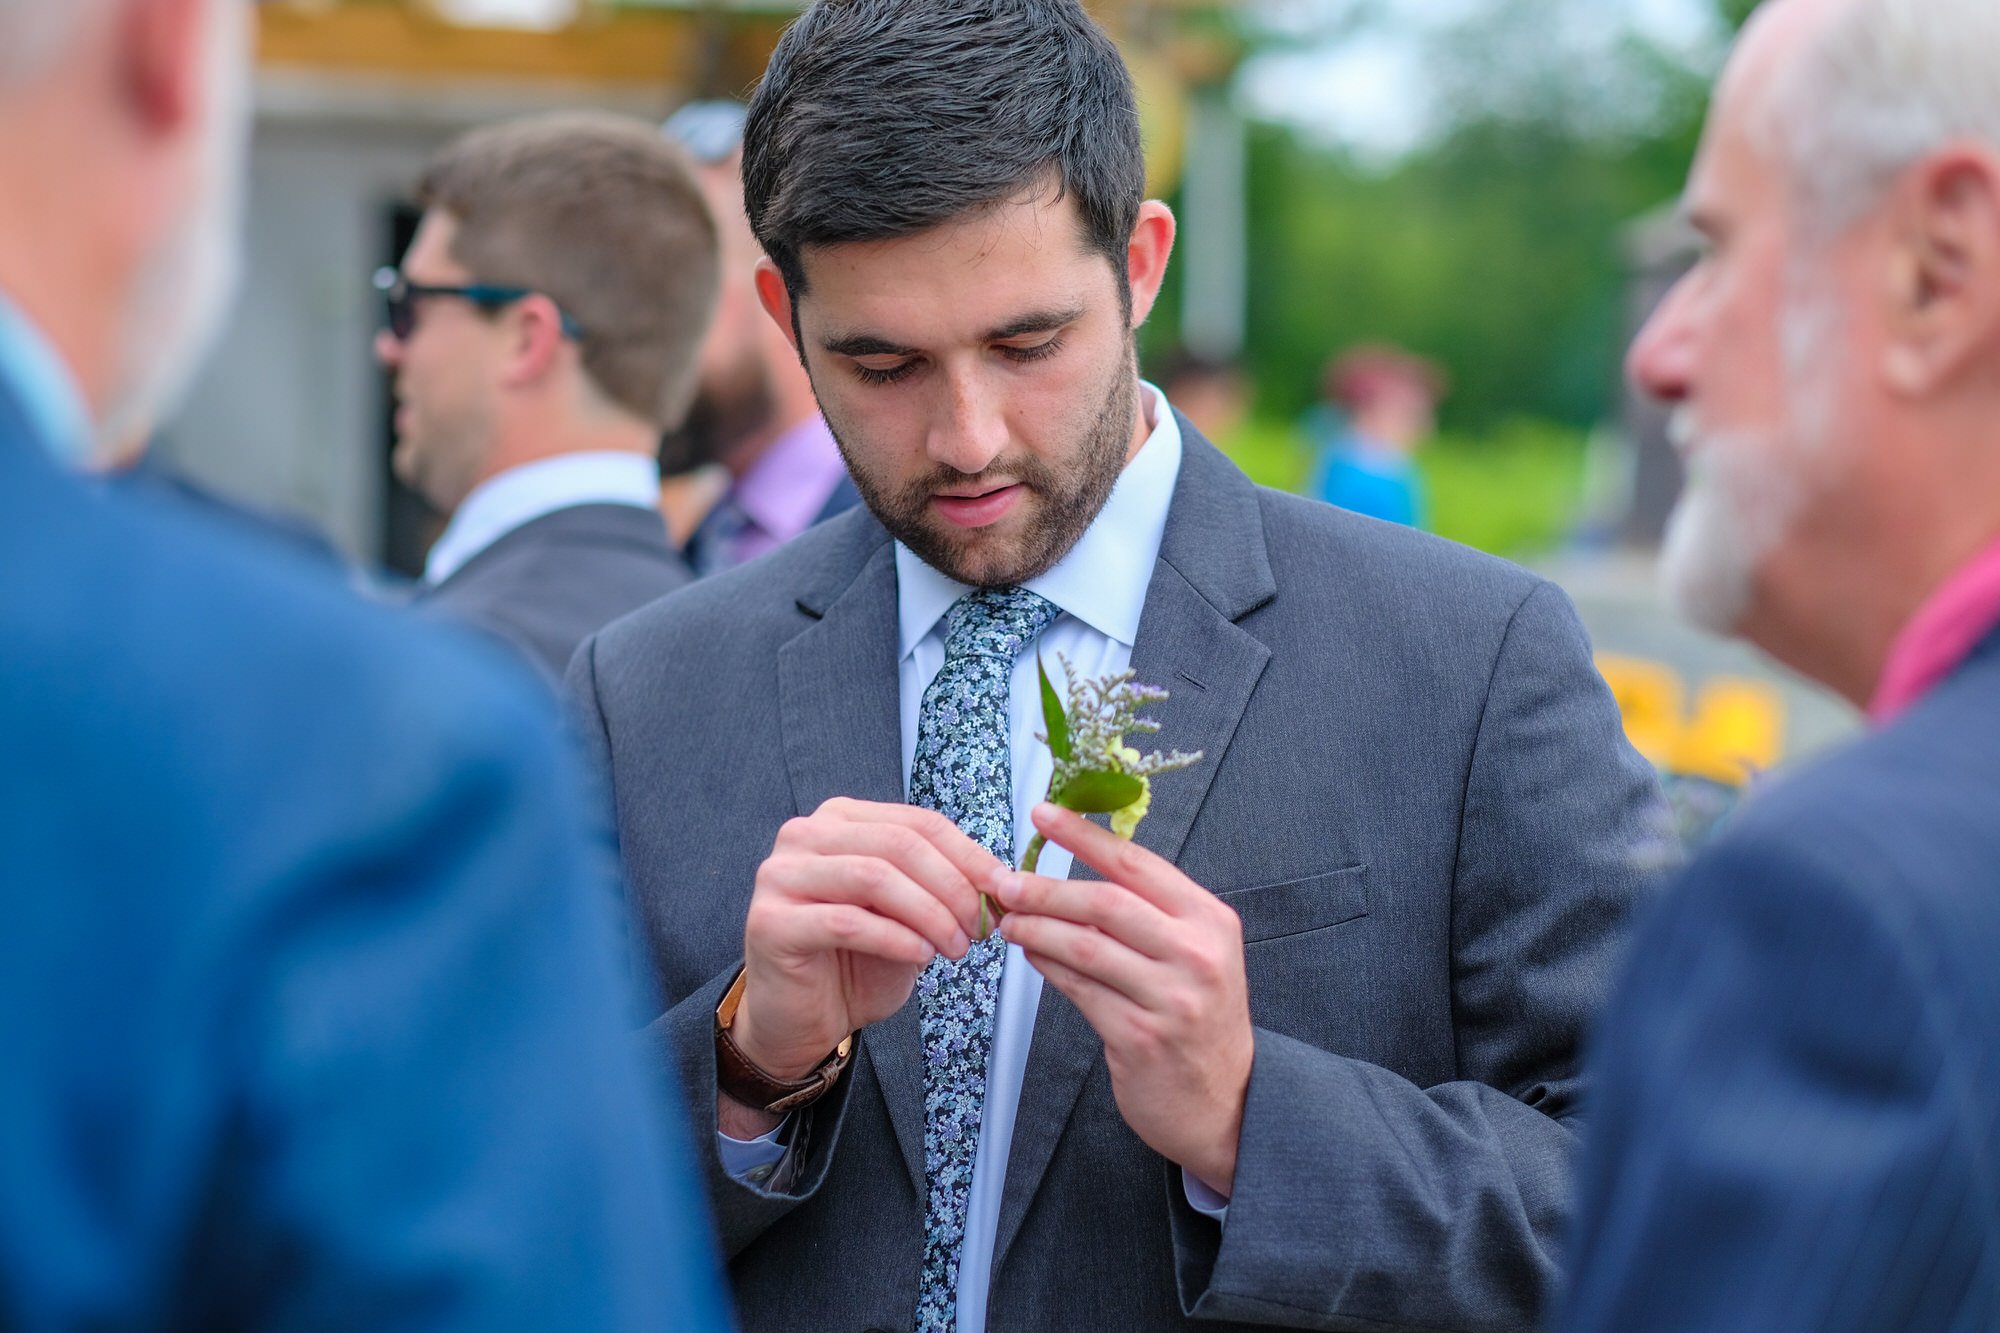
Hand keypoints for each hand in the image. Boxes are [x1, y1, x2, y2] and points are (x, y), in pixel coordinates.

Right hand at [724, 799, 997, 1132]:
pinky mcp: (770, 922)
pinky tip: (921, 956)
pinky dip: (895, 938)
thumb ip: (941, 889)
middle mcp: (805, 836)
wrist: (803, 1020)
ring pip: (873, 876)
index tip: (1004, 890)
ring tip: (956, 947)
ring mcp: (780, 876)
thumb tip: (1000, 881)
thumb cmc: (856, 963)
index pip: (918, 822)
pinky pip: (847, 922)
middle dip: (952, 886)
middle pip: (898, 845)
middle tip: (981, 926)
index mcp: (841, 821)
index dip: (969, 856)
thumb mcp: (909, 916)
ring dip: (929, 913)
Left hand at [993, 803, 1252, 1196]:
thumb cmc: (1200, 1018)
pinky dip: (1047, 967)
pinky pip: (1079, 990)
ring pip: (1085, 947)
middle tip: (1004, 881)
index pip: (1136, 863)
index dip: (1083, 835)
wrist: (1225, 1102)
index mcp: (1209, 920)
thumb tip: (1075, 872)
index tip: (1043, 813)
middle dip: (1044, 888)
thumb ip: (1149, 913)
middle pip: (1104, 903)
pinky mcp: (1140, 1036)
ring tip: (1008, 920)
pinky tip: (1030, 956)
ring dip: (1036, 929)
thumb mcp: (1195, 952)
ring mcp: (1170, 998)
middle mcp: (1196, 954)